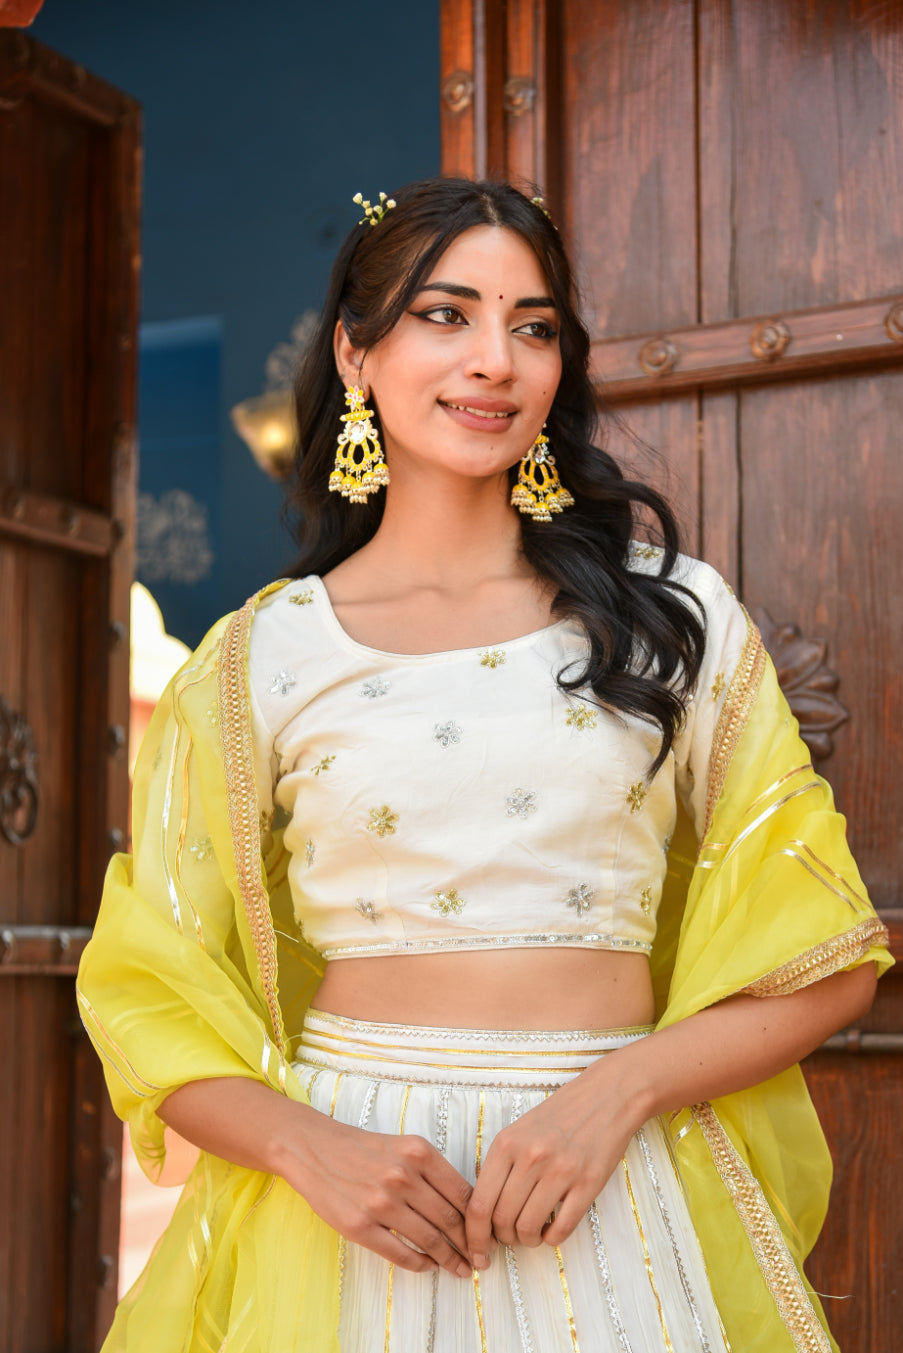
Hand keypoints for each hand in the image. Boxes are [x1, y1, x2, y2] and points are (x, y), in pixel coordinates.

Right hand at [280, 1108, 476, 1277]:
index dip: (480, 1220)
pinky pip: (400, 1253)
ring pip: (429, 1239)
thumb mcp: (404, 1146)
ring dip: (450, 1259)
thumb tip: (467, 1206)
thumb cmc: (364, 1149)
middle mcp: (403, 1175)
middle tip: (480, 1260)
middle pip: (450, 1219)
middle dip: (470, 1245)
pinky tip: (429, 1265)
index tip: (488, 1236)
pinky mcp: (359, 1226)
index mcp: (419, 1151)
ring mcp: (380, 1202)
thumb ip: (433, 1171)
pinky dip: (420, 1264)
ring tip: (460, 1269)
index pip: (462, 1193)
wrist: (315, 1149)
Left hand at [464, 1062, 639, 1262]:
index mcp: (507, 1144)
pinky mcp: (588, 1184)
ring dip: (527, 1240)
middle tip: (510, 1237)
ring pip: (529, 1228)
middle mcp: (530, 1157)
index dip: (474, 1237)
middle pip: (502, 1220)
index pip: (479, 1205)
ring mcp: (560, 1171)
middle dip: (502, 1239)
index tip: (478, 1252)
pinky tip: (553, 1228)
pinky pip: (561, 1229)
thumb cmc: (560, 1114)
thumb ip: (501, 1165)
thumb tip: (485, 1211)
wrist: (607, 1096)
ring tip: (532, 1233)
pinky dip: (552, 1239)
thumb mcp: (519, 1130)